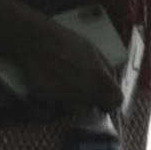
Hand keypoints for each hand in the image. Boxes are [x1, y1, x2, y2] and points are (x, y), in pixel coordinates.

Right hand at [5, 14, 122, 113]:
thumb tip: (112, 83)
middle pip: (91, 107)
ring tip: (60, 81)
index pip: (114, 103)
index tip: (102, 97)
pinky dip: (52, 99)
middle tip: (75, 82)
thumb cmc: (66, 43)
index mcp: (100, 81)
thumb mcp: (94, 50)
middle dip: (86, 99)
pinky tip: (49, 84)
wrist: (36, 41)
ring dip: (69, 100)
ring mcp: (65, 101)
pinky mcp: (47, 103)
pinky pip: (54, 107)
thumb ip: (106, 70)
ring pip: (72, 108)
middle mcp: (84, 95)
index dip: (108, 101)